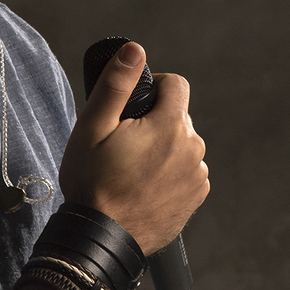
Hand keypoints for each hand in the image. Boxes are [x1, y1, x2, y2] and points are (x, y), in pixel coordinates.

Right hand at [58, 44, 208, 255]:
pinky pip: (185, 172)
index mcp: (170, 126)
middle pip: (178, 117)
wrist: (100, 239)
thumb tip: (134, 50)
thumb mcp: (93, 127)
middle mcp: (192, 149)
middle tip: (122, 145)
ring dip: (163, 149)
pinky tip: (143, 187)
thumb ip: (117, 84)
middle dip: (154, 122)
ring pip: (182, 145)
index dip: (154, 87)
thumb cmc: (92, 183)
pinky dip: (169, 174)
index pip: (176, 84)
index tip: (133, 106)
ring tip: (131, 170)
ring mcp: (196, 176)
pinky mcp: (195, 199)